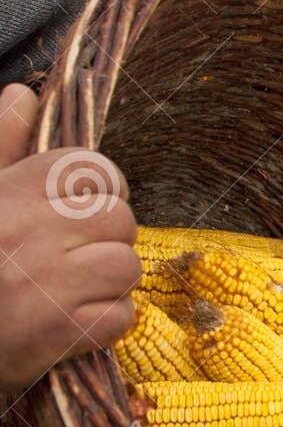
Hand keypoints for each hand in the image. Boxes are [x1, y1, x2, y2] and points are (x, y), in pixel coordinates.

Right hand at [0, 85, 139, 390]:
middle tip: (77, 259)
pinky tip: (72, 325)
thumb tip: (22, 94)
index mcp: (10, 192)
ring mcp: (47, 282)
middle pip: (119, 217)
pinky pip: (120, 317)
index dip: (100, 191)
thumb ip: (0, 144)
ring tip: (76, 292)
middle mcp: (31, 231)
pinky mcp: (58, 331)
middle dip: (108, 240)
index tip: (83, 211)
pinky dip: (104, 326)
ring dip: (110, 284)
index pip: (93, 169)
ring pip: (125, 266)